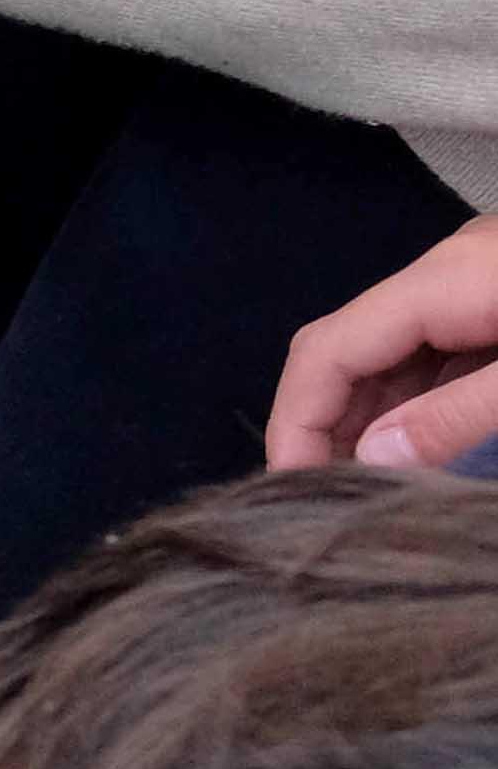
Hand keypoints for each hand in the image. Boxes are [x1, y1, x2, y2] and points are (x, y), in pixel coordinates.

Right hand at [271, 217, 497, 472]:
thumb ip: (458, 416)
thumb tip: (372, 460)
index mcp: (448, 279)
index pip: (329, 347)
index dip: (295, 421)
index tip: (291, 489)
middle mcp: (445, 273)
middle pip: (346, 347)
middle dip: (321, 423)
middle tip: (322, 496)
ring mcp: (471, 283)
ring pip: (387, 352)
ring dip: (365, 418)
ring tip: (360, 484)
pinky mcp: (493, 299)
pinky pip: (431, 352)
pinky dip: (411, 402)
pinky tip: (410, 442)